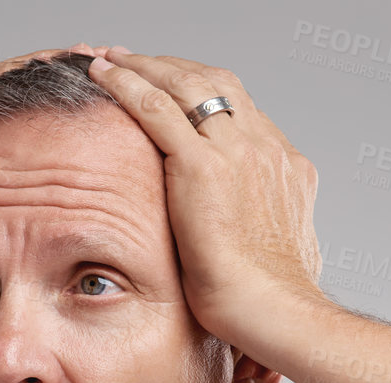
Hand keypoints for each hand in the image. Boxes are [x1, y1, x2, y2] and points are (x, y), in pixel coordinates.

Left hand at [83, 47, 326, 354]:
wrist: (279, 315)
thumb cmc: (271, 303)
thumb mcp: (270, 252)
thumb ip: (255, 230)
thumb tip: (238, 243)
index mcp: (286, 165)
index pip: (239, 108)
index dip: (199, 92)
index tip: (171, 88)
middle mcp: (266, 148)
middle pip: (215, 83)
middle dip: (170, 67)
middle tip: (133, 59)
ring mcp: (236, 153)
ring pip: (185, 85)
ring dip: (144, 66)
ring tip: (110, 59)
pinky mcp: (203, 167)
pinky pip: (158, 109)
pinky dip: (128, 85)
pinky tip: (104, 75)